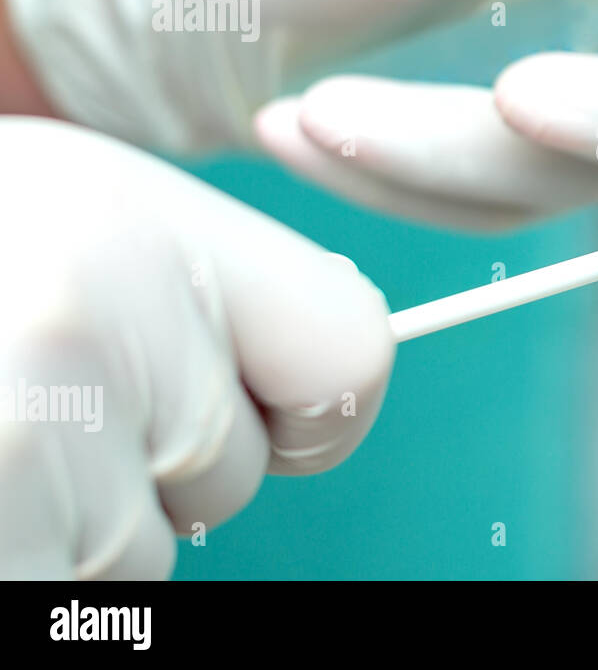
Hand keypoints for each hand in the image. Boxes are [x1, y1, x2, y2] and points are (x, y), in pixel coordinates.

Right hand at [0, 118, 393, 577]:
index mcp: (133, 214)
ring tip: (1, 425)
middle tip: (39, 400)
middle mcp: (92, 305)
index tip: (264, 417)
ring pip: (145, 554)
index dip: (317, 415)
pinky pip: (71, 595)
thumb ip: (203, 285)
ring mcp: (29, 421)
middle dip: (159, 472)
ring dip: (78, 526)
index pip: (350, 355)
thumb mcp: (68, 218)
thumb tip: (337, 376)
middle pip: (234, 473)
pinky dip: (30, 564)